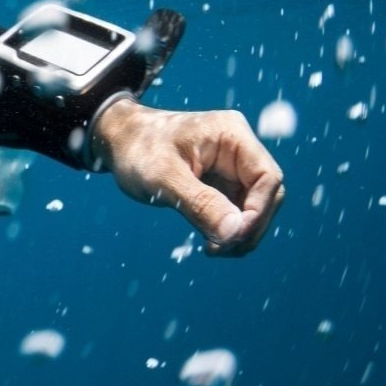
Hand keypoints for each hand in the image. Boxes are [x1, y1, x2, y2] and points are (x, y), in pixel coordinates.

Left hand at [91, 98, 284, 256]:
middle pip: (266, 196)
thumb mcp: (162, 177)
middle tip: (221, 250)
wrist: (118, 142)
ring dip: (239, 234)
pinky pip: (236, 213)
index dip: (258, 211)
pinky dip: (228, 231)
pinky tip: (210, 244)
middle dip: (249, 227)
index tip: (234, 236)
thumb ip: (199, 203)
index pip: (266, 177)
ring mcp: (232, 168)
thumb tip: (235, 232)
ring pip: (253, 209)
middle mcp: (238, 150)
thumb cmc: (137, 149)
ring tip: (213, 250)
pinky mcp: (222, 185)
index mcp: (231, 135)